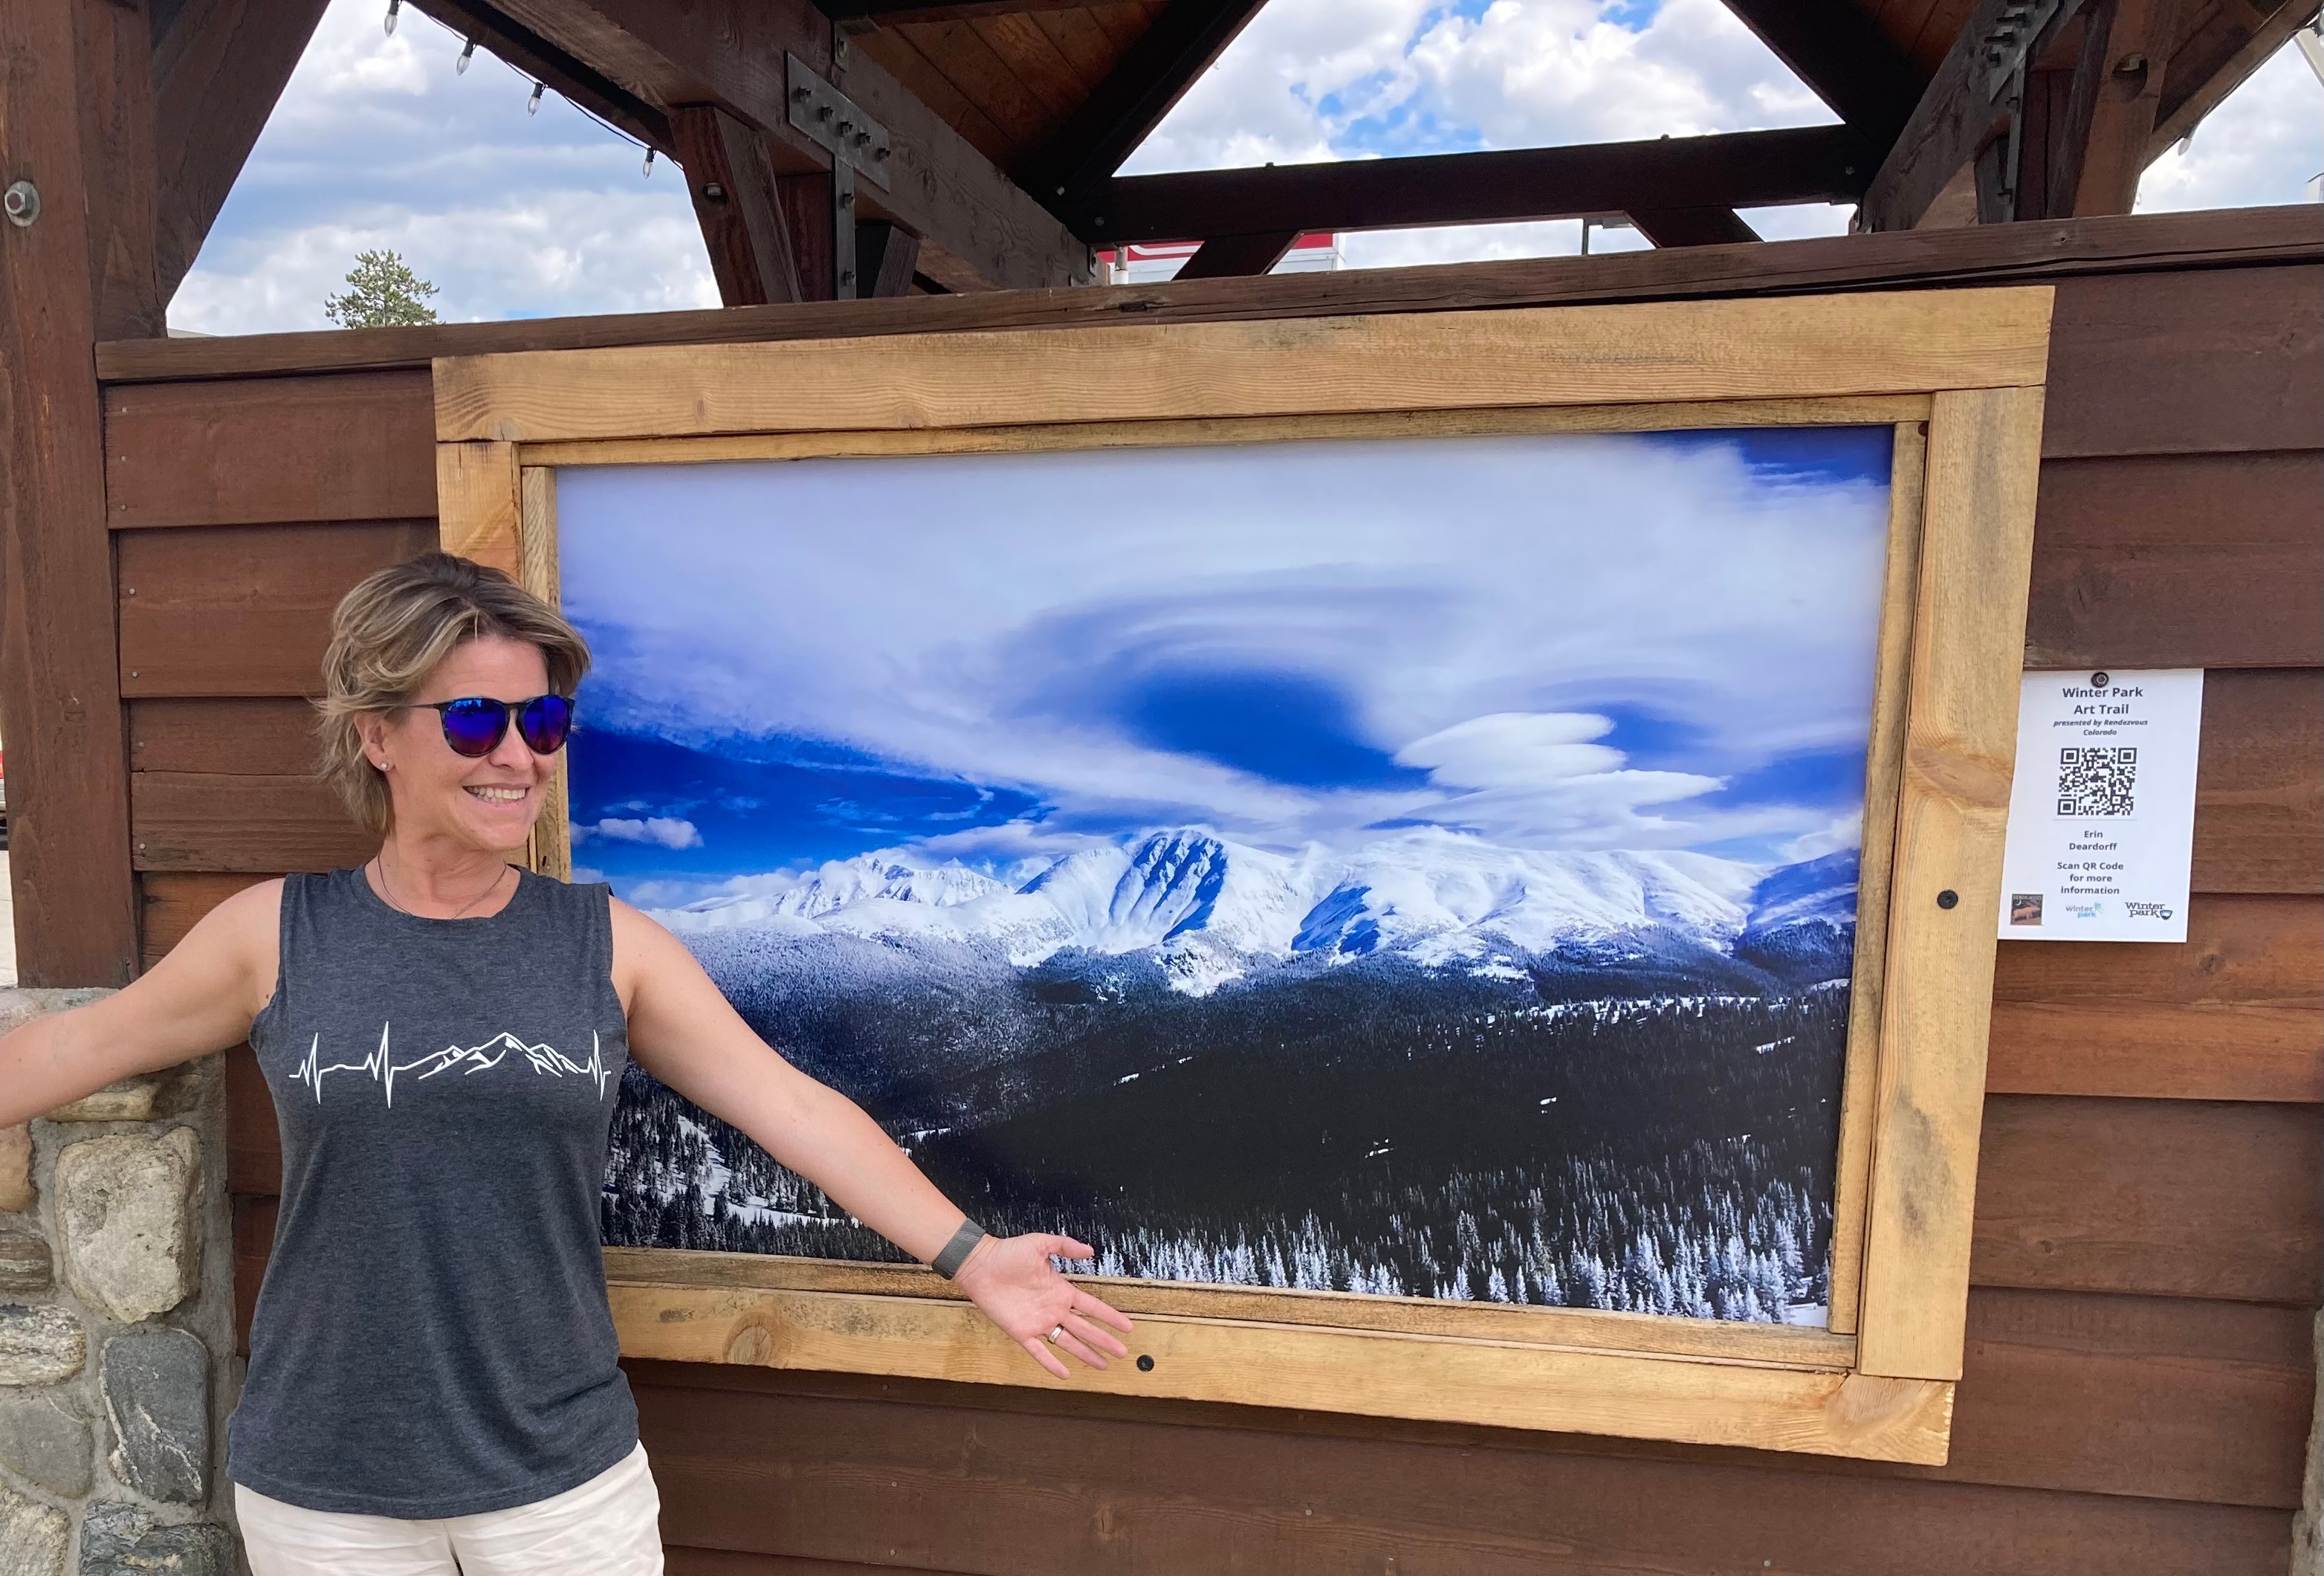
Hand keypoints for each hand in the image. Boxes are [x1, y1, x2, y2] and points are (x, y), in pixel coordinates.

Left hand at [952, 1232, 1134, 1379]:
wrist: (981, 1265)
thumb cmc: (1009, 1252)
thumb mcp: (1041, 1243)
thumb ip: (1065, 1246)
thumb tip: (1091, 1251)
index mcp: (1061, 1290)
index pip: (1092, 1307)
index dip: (1109, 1317)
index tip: (1127, 1326)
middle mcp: (1053, 1309)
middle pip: (1085, 1329)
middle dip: (1104, 1340)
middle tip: (1122, 1352)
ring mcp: (1038, 1323)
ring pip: (1068, 1343)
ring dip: (1085, 1354)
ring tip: (1103, 1365)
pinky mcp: (1021, 1333)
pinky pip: (1039, 1351)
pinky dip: (1051, 1364)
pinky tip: (1065, 1375)